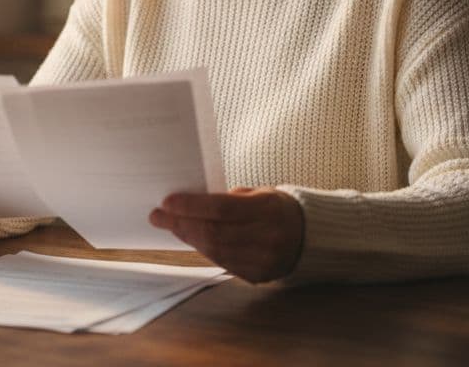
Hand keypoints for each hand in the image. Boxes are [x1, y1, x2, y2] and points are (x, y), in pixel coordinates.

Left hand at [149, 187, 303, 282]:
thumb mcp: (259, 193)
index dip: (190, 206)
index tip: (166, 202)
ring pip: (215, 251)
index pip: (221, 209)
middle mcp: (268, 237)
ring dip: (189, 238)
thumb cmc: (276, 208)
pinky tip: (192, 239)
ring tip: (172, 226)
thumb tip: (190, 203)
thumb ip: (228, 199)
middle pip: (214, 233)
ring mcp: (264, 260)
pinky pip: (223, 263)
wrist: (310, 235)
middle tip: (158, 216)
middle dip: (181, 224)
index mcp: (268, 209)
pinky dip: (204, 250)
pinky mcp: (259, 276)